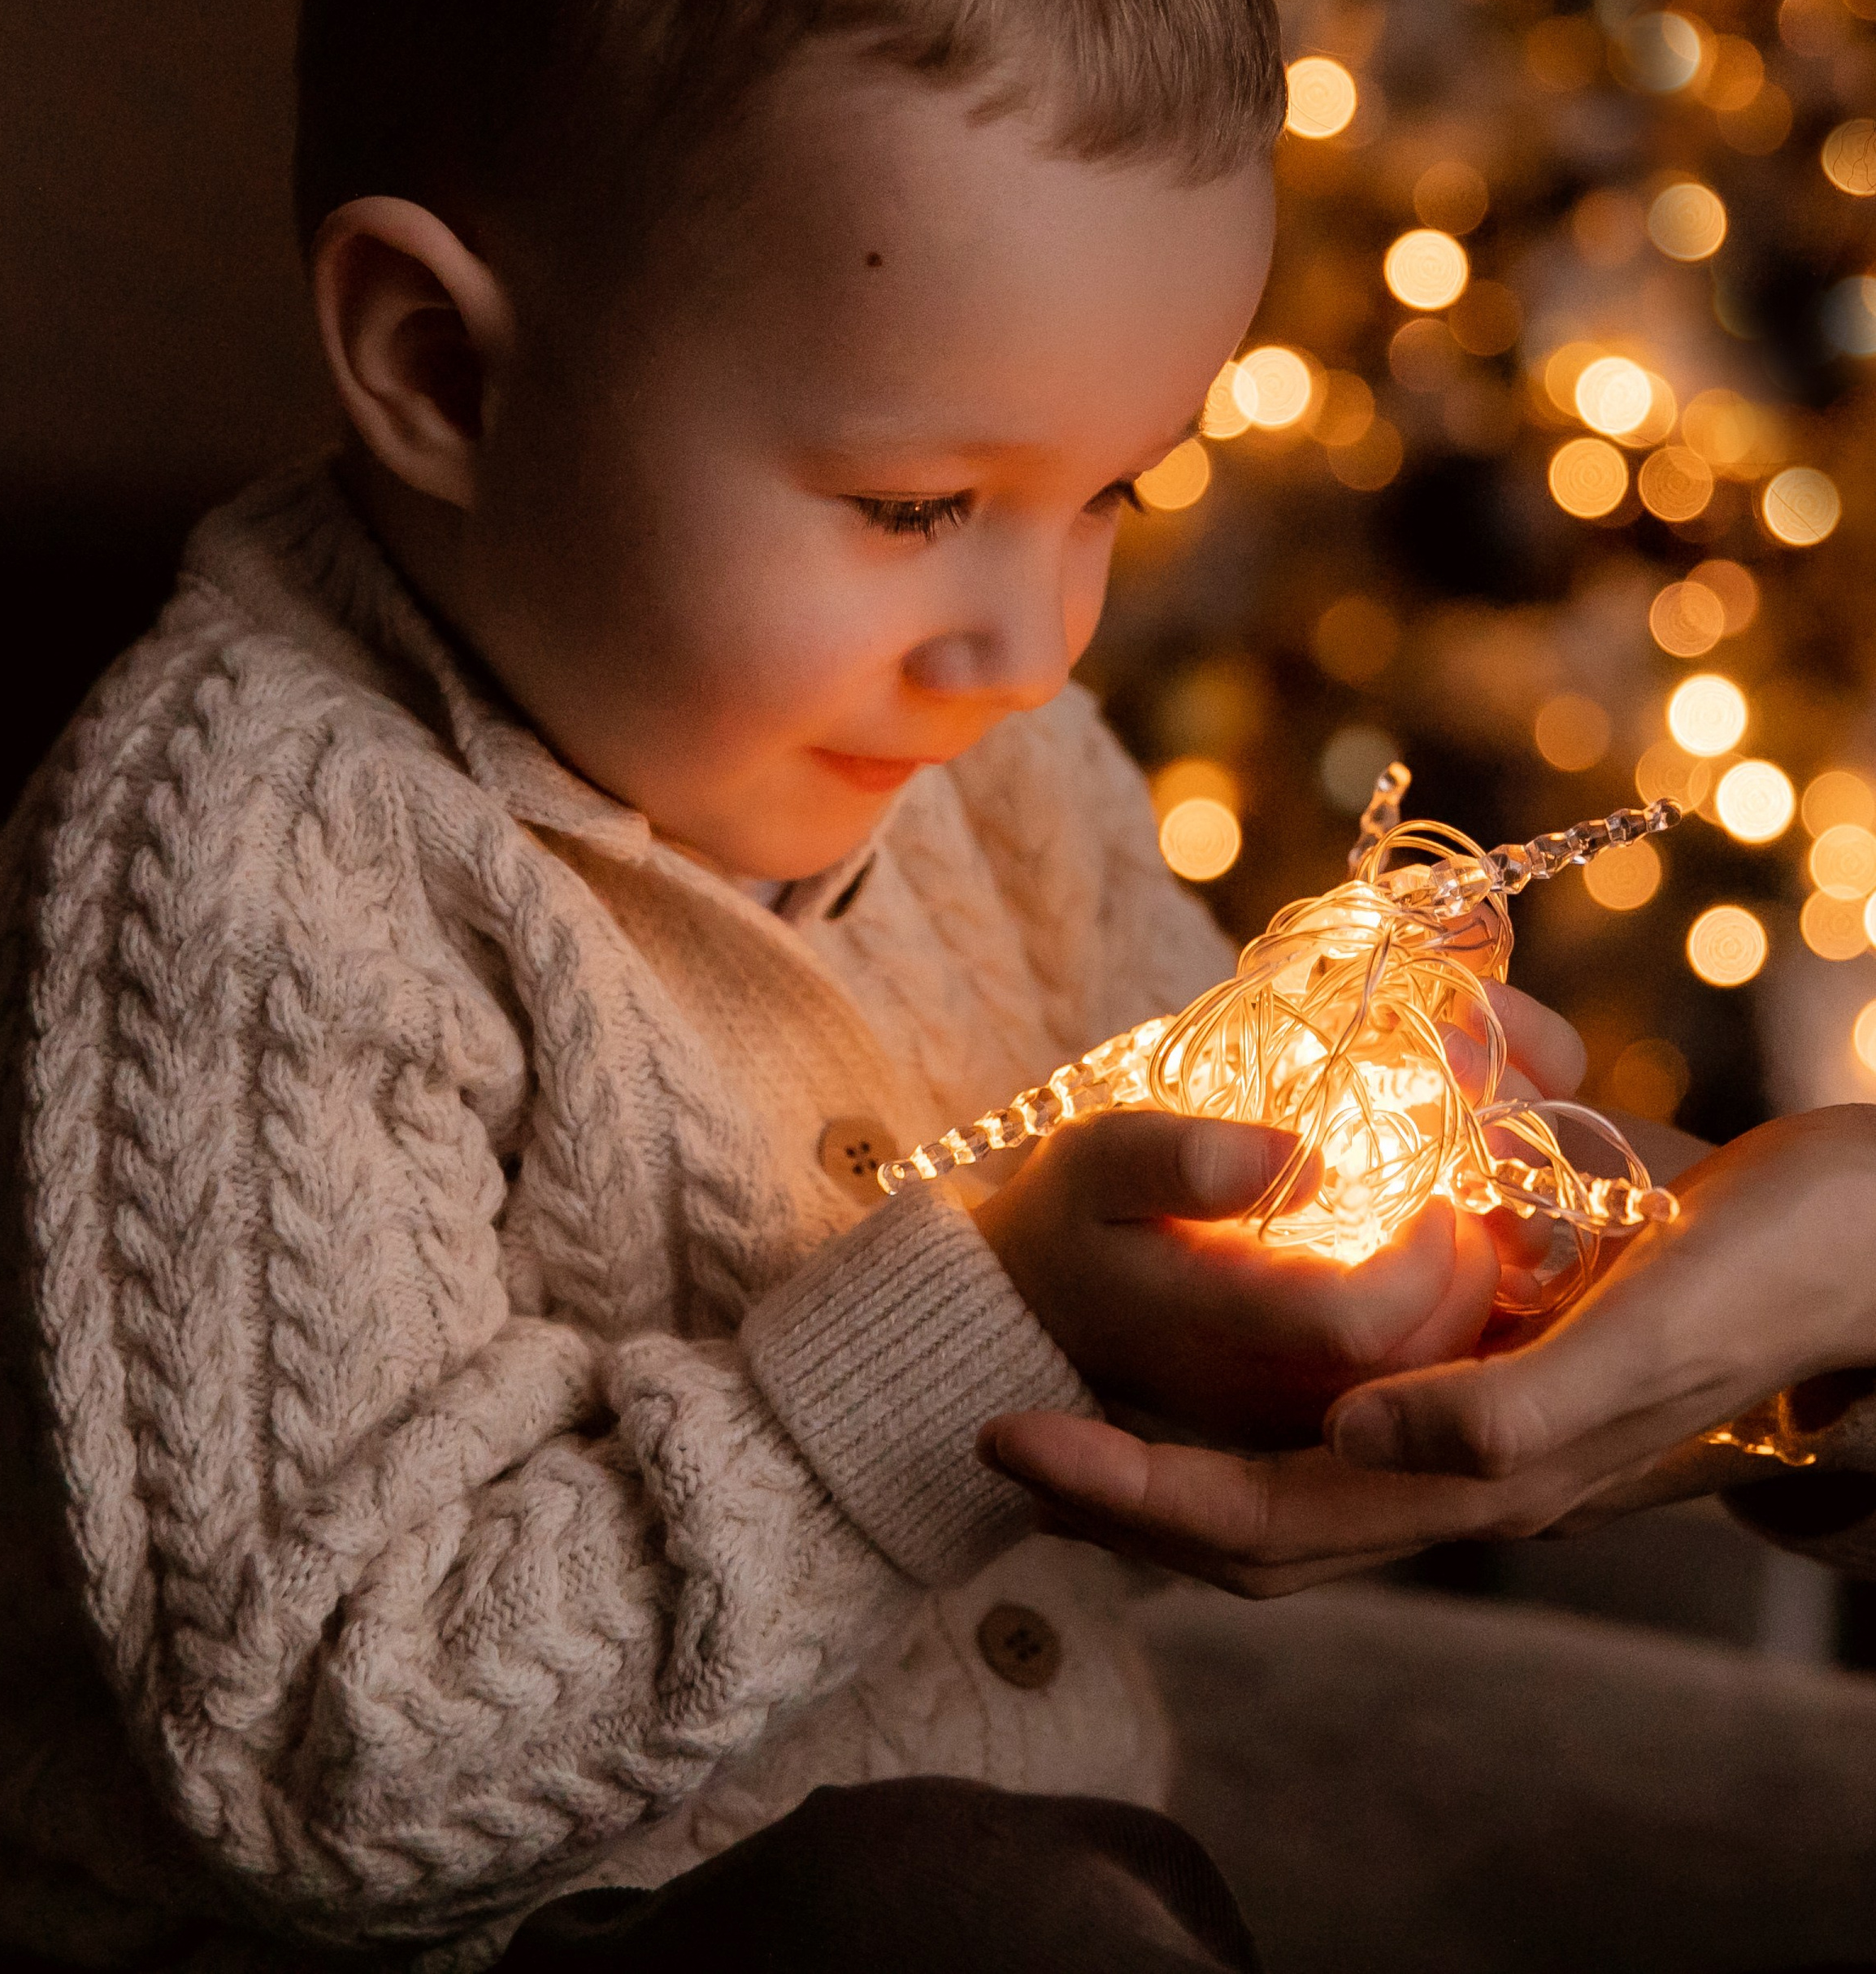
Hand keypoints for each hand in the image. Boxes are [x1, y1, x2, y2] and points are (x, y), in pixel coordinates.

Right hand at [971, 1109, 1498, 1450]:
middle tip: (1465, 1216)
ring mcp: (1274, 1439)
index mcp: (1207, 1328)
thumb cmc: (1066, 1218)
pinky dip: (1436, 1367)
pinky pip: (1394, 1433)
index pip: (1356, 1323)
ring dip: (1459, 1334)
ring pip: (1412, 1417)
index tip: (1433, 1190)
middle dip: (1459, 1294)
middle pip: (1409, 1382)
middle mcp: (1252, 1403)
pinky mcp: (1289, 1453)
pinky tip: (1443, 1301)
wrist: (1020, 1317)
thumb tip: (1299, 1159)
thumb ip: (1183, 1160)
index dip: (1419, 1258)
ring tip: (1463, 1246)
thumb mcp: (1098, 1157)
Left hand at [979, 1102, 1875, 1593]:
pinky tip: (1226, 1326)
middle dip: (1126, 1488)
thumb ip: (1516, 1408)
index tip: (1005, 1435)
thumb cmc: (1787, 1273)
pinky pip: (1355, 1394)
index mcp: (1490, 1477)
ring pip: (1298, 1463)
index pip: (1264, 1519)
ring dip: (1185, 1440)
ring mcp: (1488, 1417)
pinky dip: (1269, 1376)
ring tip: (1083, 1389)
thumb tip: (1350, 1428)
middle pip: (1259, 1515)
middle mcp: (1474, 1466)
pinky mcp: (1508, 1356)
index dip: (1127, 1494)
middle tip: (1004, 1433)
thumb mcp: (1655, 1332)